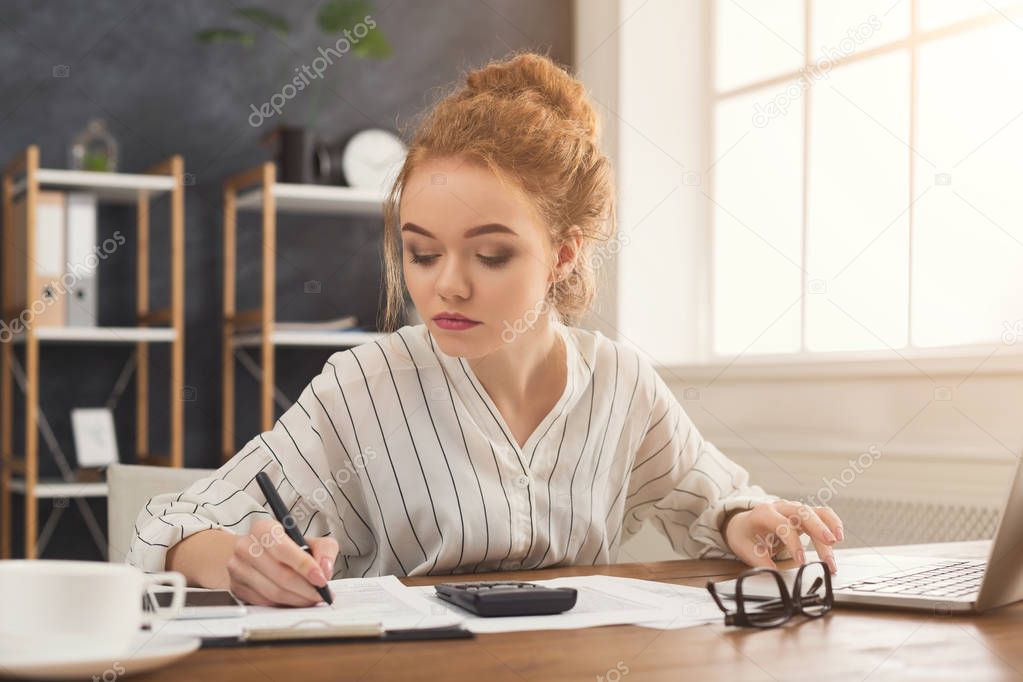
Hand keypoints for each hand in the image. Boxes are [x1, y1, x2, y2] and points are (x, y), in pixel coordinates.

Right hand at [226, 517, 338, 605]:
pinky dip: (285, 604)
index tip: (321, 579)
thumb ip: (324, 549)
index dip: (305, 566)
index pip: (283, 549)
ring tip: (312, 598)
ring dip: (298, 599)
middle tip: (321, 594)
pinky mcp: (237, 587)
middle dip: (306, 588)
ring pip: (273, 592)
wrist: (253, 552)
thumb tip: (325, 569)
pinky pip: (265, 602)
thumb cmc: (284, 546)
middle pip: (280, 574)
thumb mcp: (308, 540)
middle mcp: (246, 547)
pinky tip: (297, 600)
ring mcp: (238, 568)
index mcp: (263, 528)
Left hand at [722, 500, 843, 573]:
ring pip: (815, 511)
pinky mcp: (803, 515)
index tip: (801, 561)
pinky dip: (832, 522)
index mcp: (763, 514)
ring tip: (838, 541)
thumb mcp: (744, 548)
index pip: (782, 524)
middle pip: (802, 512)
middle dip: (817, 526)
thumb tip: (775, 575)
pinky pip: (821, 513)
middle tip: (830, 543)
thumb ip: (759, 561)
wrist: (743, 523)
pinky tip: (838, 535)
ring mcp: (793, 509)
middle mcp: (780, 507)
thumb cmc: (745, 535)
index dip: (793, 542)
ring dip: (829, 525)